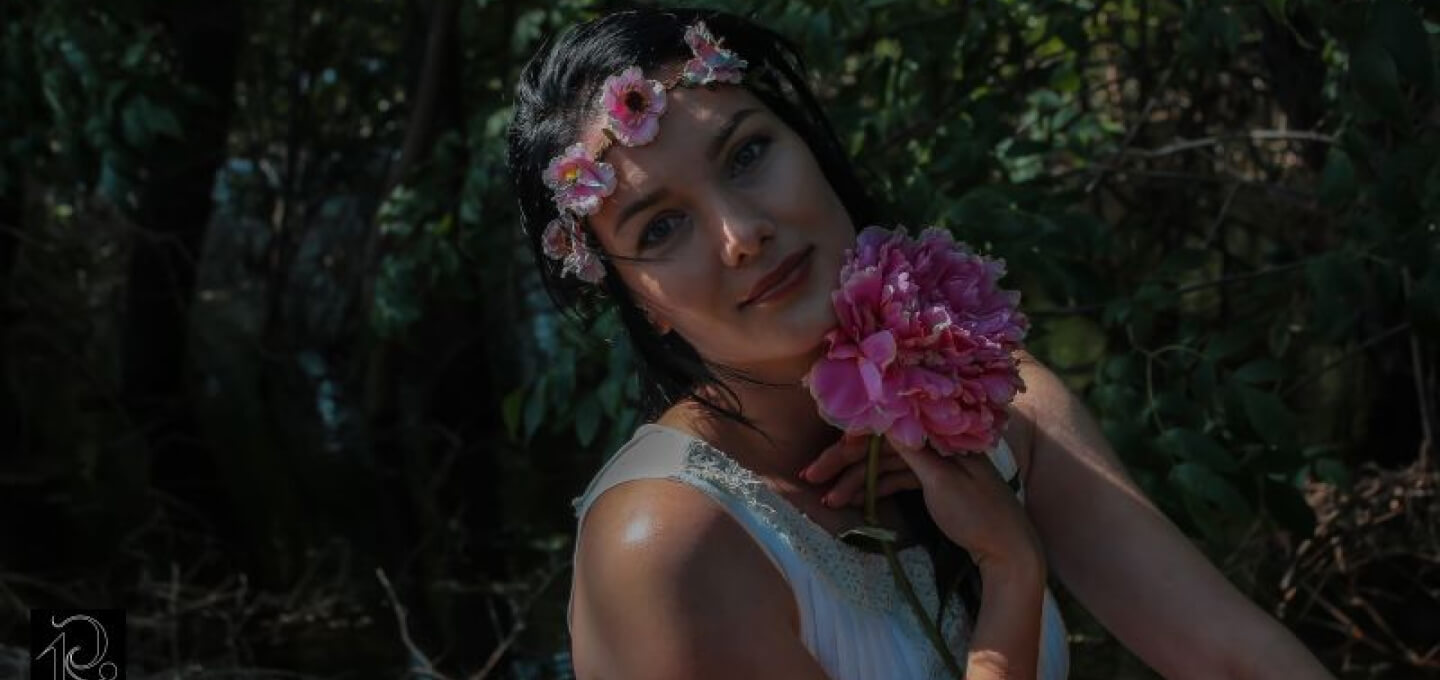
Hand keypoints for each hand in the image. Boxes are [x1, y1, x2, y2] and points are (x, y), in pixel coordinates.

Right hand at [802, 434, 1043, 576]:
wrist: (1009, 551)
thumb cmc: (979, 515)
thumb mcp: (942, 482)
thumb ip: (913, 450)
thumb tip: (885, 415)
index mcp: (943, 435)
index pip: (891, 425)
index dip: (857, 436)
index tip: (830, 449)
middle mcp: (936, 443)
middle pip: (883, 445)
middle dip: (845, 460)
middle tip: (812, 475)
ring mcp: (934, 463)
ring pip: (885, 465)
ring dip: (855, 480)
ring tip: (827, 499)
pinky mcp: (932, 482)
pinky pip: (896, 479)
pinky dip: (874, 489)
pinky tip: (850, 500)